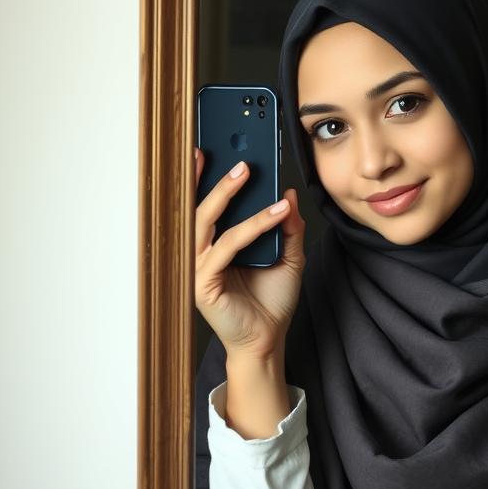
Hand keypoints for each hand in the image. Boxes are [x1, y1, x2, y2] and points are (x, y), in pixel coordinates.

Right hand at [194, 149, 306, 359]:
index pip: (206, 206)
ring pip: (207, 221)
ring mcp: (199, 267)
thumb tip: (289, 195)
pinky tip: (275, 214)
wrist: (268, 339)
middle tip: (232, 155)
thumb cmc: (271, 301)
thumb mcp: (289, 257)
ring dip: (225, 194)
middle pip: (198, 207)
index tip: (211, 149)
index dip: (204, 178)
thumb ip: (288, 227)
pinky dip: (252, 227)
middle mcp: (202, 253)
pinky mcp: (204, 282)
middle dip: (210, 177)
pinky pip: (227, 246)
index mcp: (215, 245)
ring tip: (247, 172)